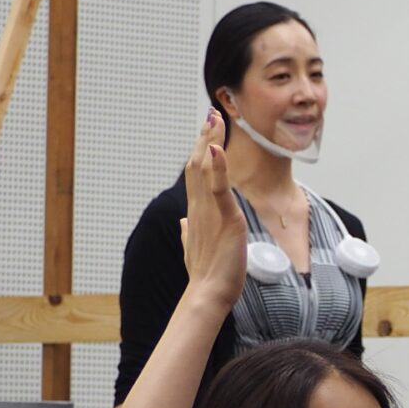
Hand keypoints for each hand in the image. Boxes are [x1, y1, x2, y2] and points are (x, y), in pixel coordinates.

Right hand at [178, 110, 246, 307]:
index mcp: (195, 213)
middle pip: (197, 165)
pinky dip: (217, 168)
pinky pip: (219, 190)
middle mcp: (198, 208)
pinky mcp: (225, 220)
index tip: (206, 130)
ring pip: (205, 170)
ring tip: (214, 119)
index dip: (201, 150)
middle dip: (205, 137)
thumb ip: (188, 232)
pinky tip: (216, 148)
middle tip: (211, 113)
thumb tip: (183, 222)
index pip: (196, 175)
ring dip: (210, 142)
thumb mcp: (195, 248)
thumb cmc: (206, 274)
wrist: (208, 294)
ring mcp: (209, 212)